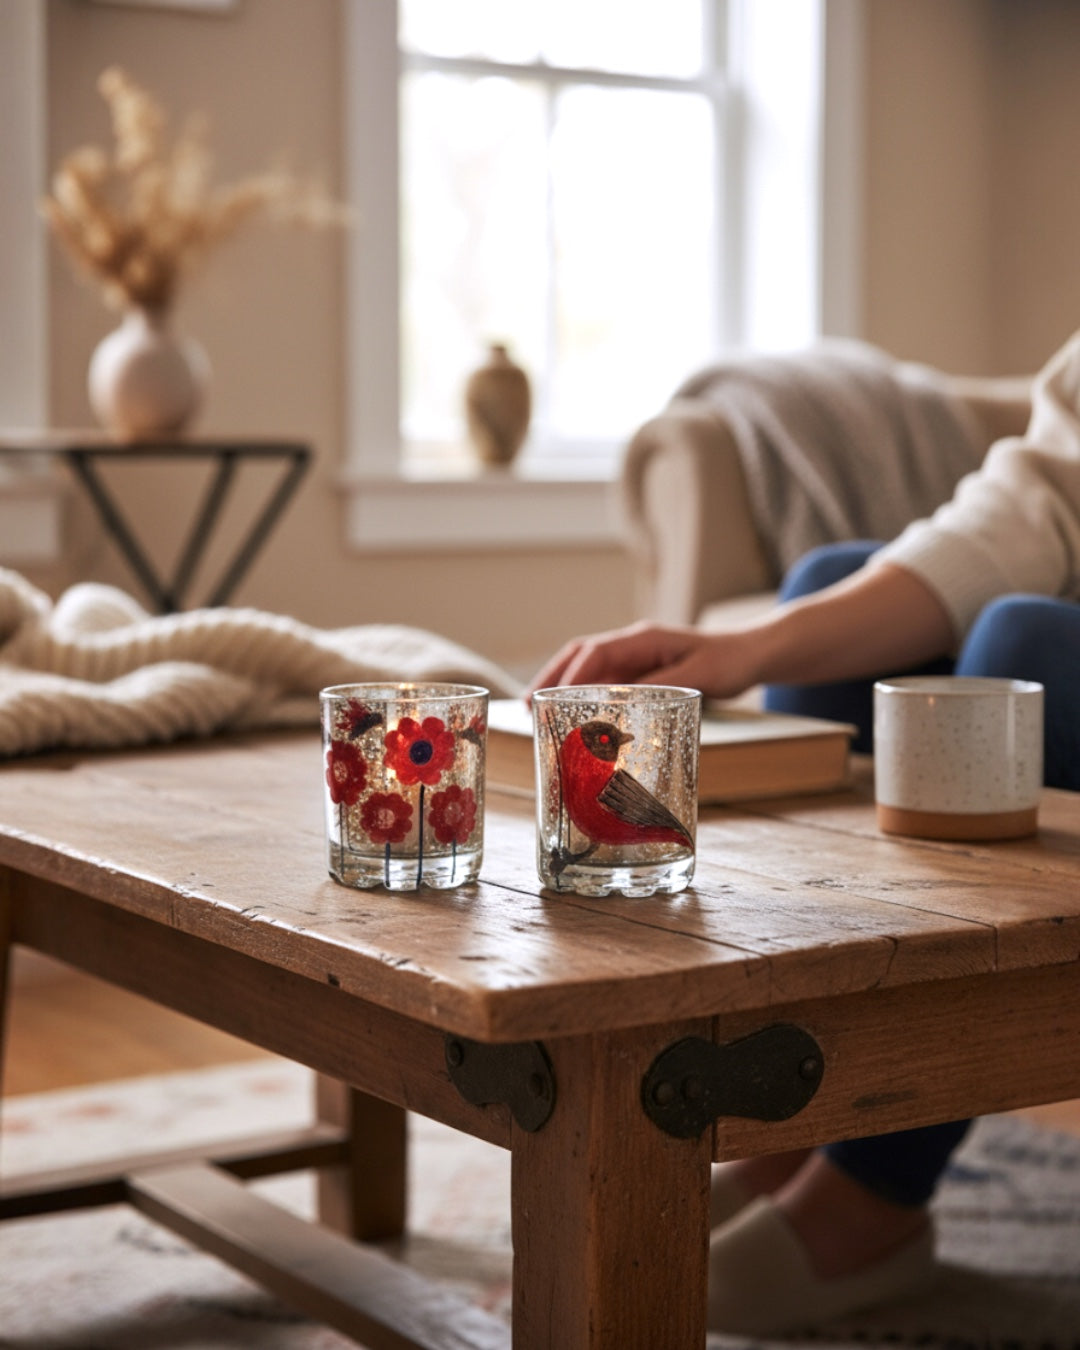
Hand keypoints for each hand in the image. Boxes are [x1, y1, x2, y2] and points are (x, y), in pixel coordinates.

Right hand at [526, 620, 763, 701]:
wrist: (749, 655)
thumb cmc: (728, 662)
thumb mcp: (698, 676)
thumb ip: (662, 686)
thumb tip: (625, 701)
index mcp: (643, 639)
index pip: (597, 651)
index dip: (572, 673)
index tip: (552, 695)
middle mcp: (633, 644)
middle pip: (581, 656)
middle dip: (552, 677)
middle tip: (529, 704)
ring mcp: (635, 657)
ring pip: (588, 668)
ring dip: (561, 686)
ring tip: (538, 710)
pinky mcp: (640, 671)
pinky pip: (604, 681)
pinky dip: (583, 695)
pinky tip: (573, 714)